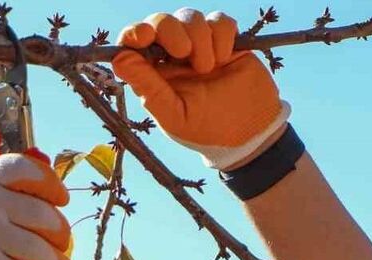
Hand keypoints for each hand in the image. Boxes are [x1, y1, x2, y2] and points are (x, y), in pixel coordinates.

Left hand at [111, 8, 289, 169]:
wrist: (250, 131)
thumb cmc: (206, 129)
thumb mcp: (174, 115)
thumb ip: (148, 87)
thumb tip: (120, 59)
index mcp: (154, 72)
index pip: (134, 43)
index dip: (134, 33)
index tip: (142, 35)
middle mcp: (172, 54)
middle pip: (161, 21)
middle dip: (170, 30)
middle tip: (183, 53)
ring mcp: (199, 44)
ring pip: (190, 16)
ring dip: (200, 39)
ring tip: (208, 68)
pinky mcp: (225, 39)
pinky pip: (219, 20)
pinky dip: (222, 36)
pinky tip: (225, 58)